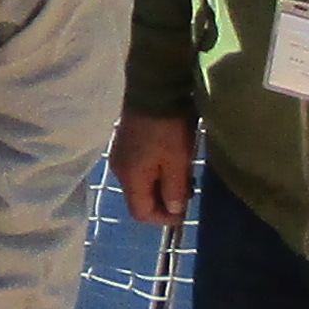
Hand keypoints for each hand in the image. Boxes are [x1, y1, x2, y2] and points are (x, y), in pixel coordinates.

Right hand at [113, 112, 196, 227]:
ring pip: (141, 183)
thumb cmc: (167, 130)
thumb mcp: (177, 162)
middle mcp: (120, 170)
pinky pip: (140, 168)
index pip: (142, 213)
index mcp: (130, 178)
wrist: (153, 90)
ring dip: (162, 184)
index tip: (186, 208)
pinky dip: (156, 171)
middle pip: (140, 199)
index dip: (164, 218)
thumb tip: (174, 211)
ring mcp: (121, 155)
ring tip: (183, 172)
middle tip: (189, 187)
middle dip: (165, 200)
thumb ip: (174, 190)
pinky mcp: (126, 143)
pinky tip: (171, 158)